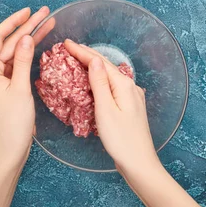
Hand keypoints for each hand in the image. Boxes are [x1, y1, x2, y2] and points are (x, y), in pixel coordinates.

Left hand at [0, 7, 54, 167]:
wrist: (10, 149)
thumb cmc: (13, 123)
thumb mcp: (20, 89)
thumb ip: (22, 61)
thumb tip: (26, 38)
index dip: (13, 21)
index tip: (29, 11)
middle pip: (9, 42)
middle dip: (27, 26)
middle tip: (46, 13)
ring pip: (15, 50)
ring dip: (31, 37)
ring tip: (49, 22)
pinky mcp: (7, 83)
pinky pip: (18, 61)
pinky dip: (30, 51)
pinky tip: (41, 42)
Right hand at [63, 40, 158, 171]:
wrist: (139, 163)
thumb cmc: (121, 140)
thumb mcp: (105, 110)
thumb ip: (99, 83)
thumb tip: (95, 60)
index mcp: (123, 85)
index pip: (99, 62)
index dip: (81, 51)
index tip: (66, 43)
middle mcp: (130, 86)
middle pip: (105, 65)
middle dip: (86, 55)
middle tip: (69, 47)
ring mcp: (131, 96)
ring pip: (108, 74)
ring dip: (93, 65)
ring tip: (77, 58)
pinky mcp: (129, 105)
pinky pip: (111, 85)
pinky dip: (99, 78)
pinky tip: (93, 79)